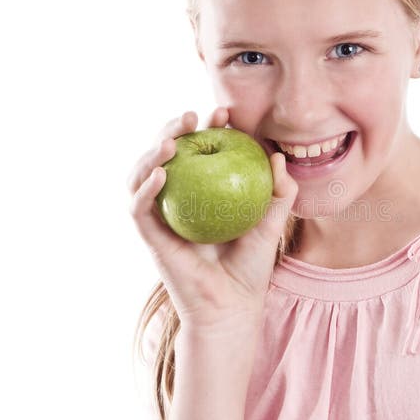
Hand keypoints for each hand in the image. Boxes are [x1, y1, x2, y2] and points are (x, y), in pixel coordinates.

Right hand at [127, 108, 297, 330]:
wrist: (233, 306)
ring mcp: (161, 217)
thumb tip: (277, 156)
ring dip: (150, 153)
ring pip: (142, 175)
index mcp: (202, 191)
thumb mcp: (272, 223)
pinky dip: (145, 188)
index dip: (206, 127)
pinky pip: (140, 208)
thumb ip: (280, 191)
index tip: (225, 113)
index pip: (198, 150)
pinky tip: (162, 173)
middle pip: (165, 155)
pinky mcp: (152, 236)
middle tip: (192, 116)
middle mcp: (177, 199)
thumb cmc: (251, 267)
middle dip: (172, 128)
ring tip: (171, 140)